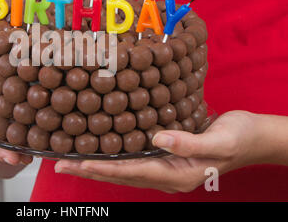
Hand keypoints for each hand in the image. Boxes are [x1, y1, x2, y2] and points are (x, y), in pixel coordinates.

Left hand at [55, 111, 260, 192]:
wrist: (252, 136)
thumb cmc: (238, 138)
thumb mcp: (218, 141)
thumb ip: (189, 144)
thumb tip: (157, 139)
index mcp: (176, 175)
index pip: (131, 172)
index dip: (103, 167)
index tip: (76, 163)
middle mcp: (166, 174)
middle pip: (120, 173)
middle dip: (89, 169)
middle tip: (60, 164)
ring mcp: (164, 166)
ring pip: (123, 167)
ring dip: (97, 163)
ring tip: (71, 158)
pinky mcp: (165, 155)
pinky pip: (133, 157)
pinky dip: (113, 154)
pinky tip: (101, 146)